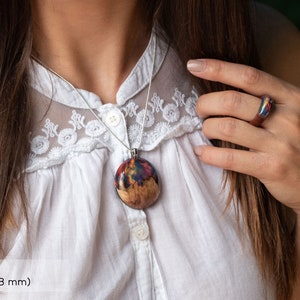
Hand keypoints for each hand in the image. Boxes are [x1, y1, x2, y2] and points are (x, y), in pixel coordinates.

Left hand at [187, 59, 299, 214]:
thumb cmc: (296, 142)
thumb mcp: (288, 114)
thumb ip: (264, 101)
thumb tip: (222, 92)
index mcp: (291, 98)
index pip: (249, 76)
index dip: (218, 68)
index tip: (194, 65)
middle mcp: (287, 118)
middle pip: (232, 101)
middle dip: (206, 103)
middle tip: (200, 110)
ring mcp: (280, 144)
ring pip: (227, 127)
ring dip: (207, 127)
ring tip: (205, 130)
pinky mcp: (271, 168)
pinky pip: (230, 158)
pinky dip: (209, 154)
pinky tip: (202, 152)